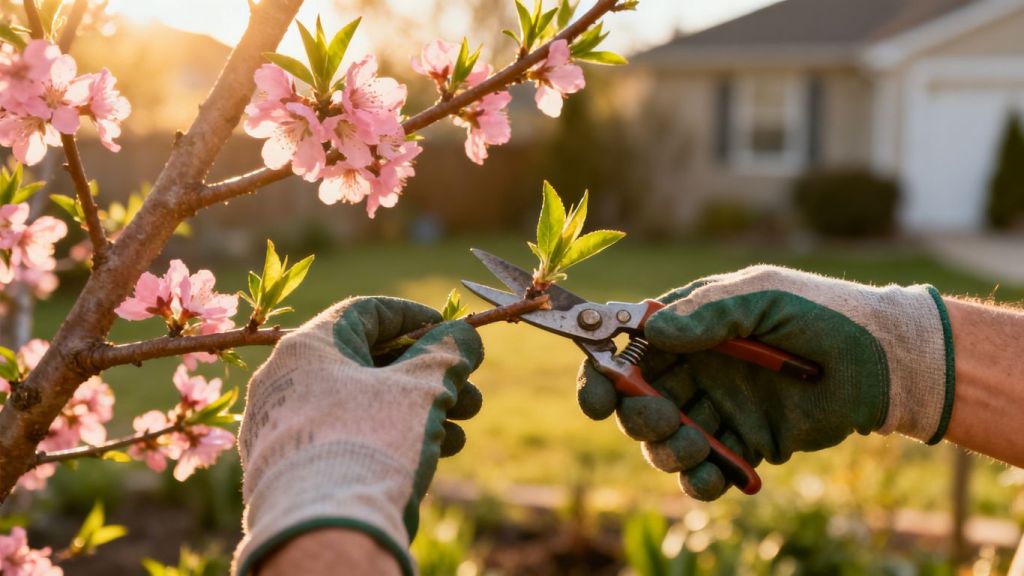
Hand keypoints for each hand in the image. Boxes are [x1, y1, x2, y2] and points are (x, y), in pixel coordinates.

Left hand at [233, 297, 483, 575]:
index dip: (417, 318)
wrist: (324, 532)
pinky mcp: (298, 469)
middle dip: (430, 374)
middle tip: (468, 387)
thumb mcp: (421, 388)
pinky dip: (395, 435)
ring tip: (463, 423)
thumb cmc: (372, 441)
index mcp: (308, 348)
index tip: (452, 331)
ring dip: (422, 408)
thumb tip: (464, 338)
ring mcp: (290, 428)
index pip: (367, 313)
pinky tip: (439, 449)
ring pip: (367, 404)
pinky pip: (353, 436)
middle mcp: (290, 382)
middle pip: (372, 363)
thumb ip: (447, 354)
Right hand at [577, 265, 952, 500]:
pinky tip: (714, 478)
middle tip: (666, 421)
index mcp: (690, 328)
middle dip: (639, 418)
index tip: (595, 398)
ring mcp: (718, 408)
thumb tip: (654, 331)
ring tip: (701, 446)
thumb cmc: (823, 314)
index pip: (628, 351)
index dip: (601, 375)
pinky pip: (707, 471)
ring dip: (669, 450)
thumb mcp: (764, 298)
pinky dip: (701, 481)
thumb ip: (710, 314)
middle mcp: (696, 370)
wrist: (884, 363)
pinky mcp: (745, 444)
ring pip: (666, 441)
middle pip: (637, 403)